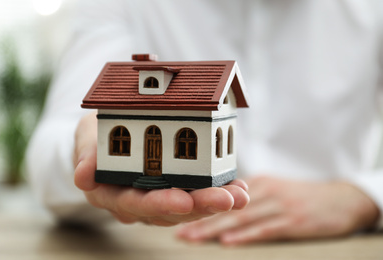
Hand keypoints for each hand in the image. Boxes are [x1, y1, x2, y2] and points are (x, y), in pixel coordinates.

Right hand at [73, 112, 249, 225]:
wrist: (106, 139)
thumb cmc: (96, 136)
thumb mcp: (86, 136)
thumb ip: (86, 154)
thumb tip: (82, 176)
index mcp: (110, 193)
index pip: (134, 203)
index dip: (159, 204)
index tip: (183, 201)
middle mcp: (136, 202)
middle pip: (168, 211)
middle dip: (199, 207)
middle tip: (227, 200)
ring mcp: (156, 198)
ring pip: (187, 207)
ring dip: (215, 203)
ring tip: (240, 194)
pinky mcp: (174, 189)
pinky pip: (195, 195)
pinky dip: (217, 191)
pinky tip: (237, 187)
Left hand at [176, 175, 379, 244]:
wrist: (341, 199)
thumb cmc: (303, 197)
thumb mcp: (276, 189)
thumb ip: (251, 197)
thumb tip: (223, 209)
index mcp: (258, 183)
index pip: (224, 197)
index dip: (201, 207)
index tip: (179, 217)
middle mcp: (265, 191)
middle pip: (227, 208)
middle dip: (201, 220)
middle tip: (179, 232)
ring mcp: (279, 205)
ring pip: (241, 217)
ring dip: (215, 229)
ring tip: (193, 238)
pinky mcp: (293, 221)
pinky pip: (265, 229)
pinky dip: (245, 236)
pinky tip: (228, 242)